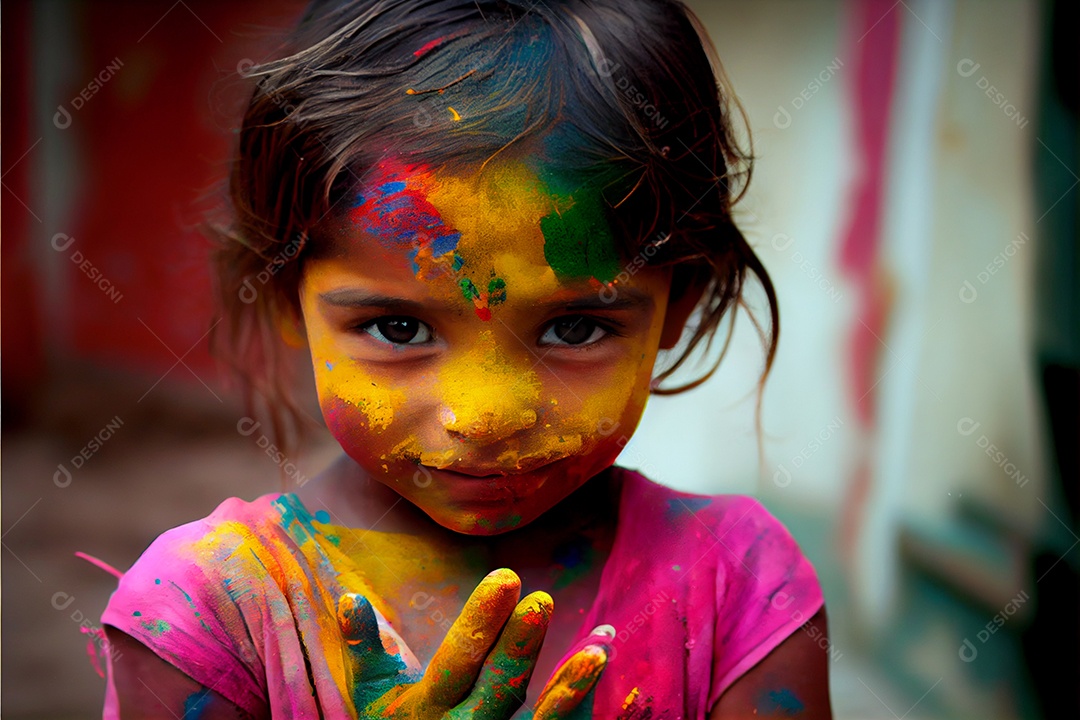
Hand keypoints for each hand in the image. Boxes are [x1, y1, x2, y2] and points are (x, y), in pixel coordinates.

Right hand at [337, 568, 609, 718]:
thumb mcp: (370, 696)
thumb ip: (364, 649)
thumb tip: (351, 598)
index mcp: (426, 712)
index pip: (457, 663)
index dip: (482, 622)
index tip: (507, 578)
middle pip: (499, 689)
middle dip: (521, 646)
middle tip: (543, 600)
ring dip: (570, 687)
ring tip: (599, 648)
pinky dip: (583, 701)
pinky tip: (603, 656)